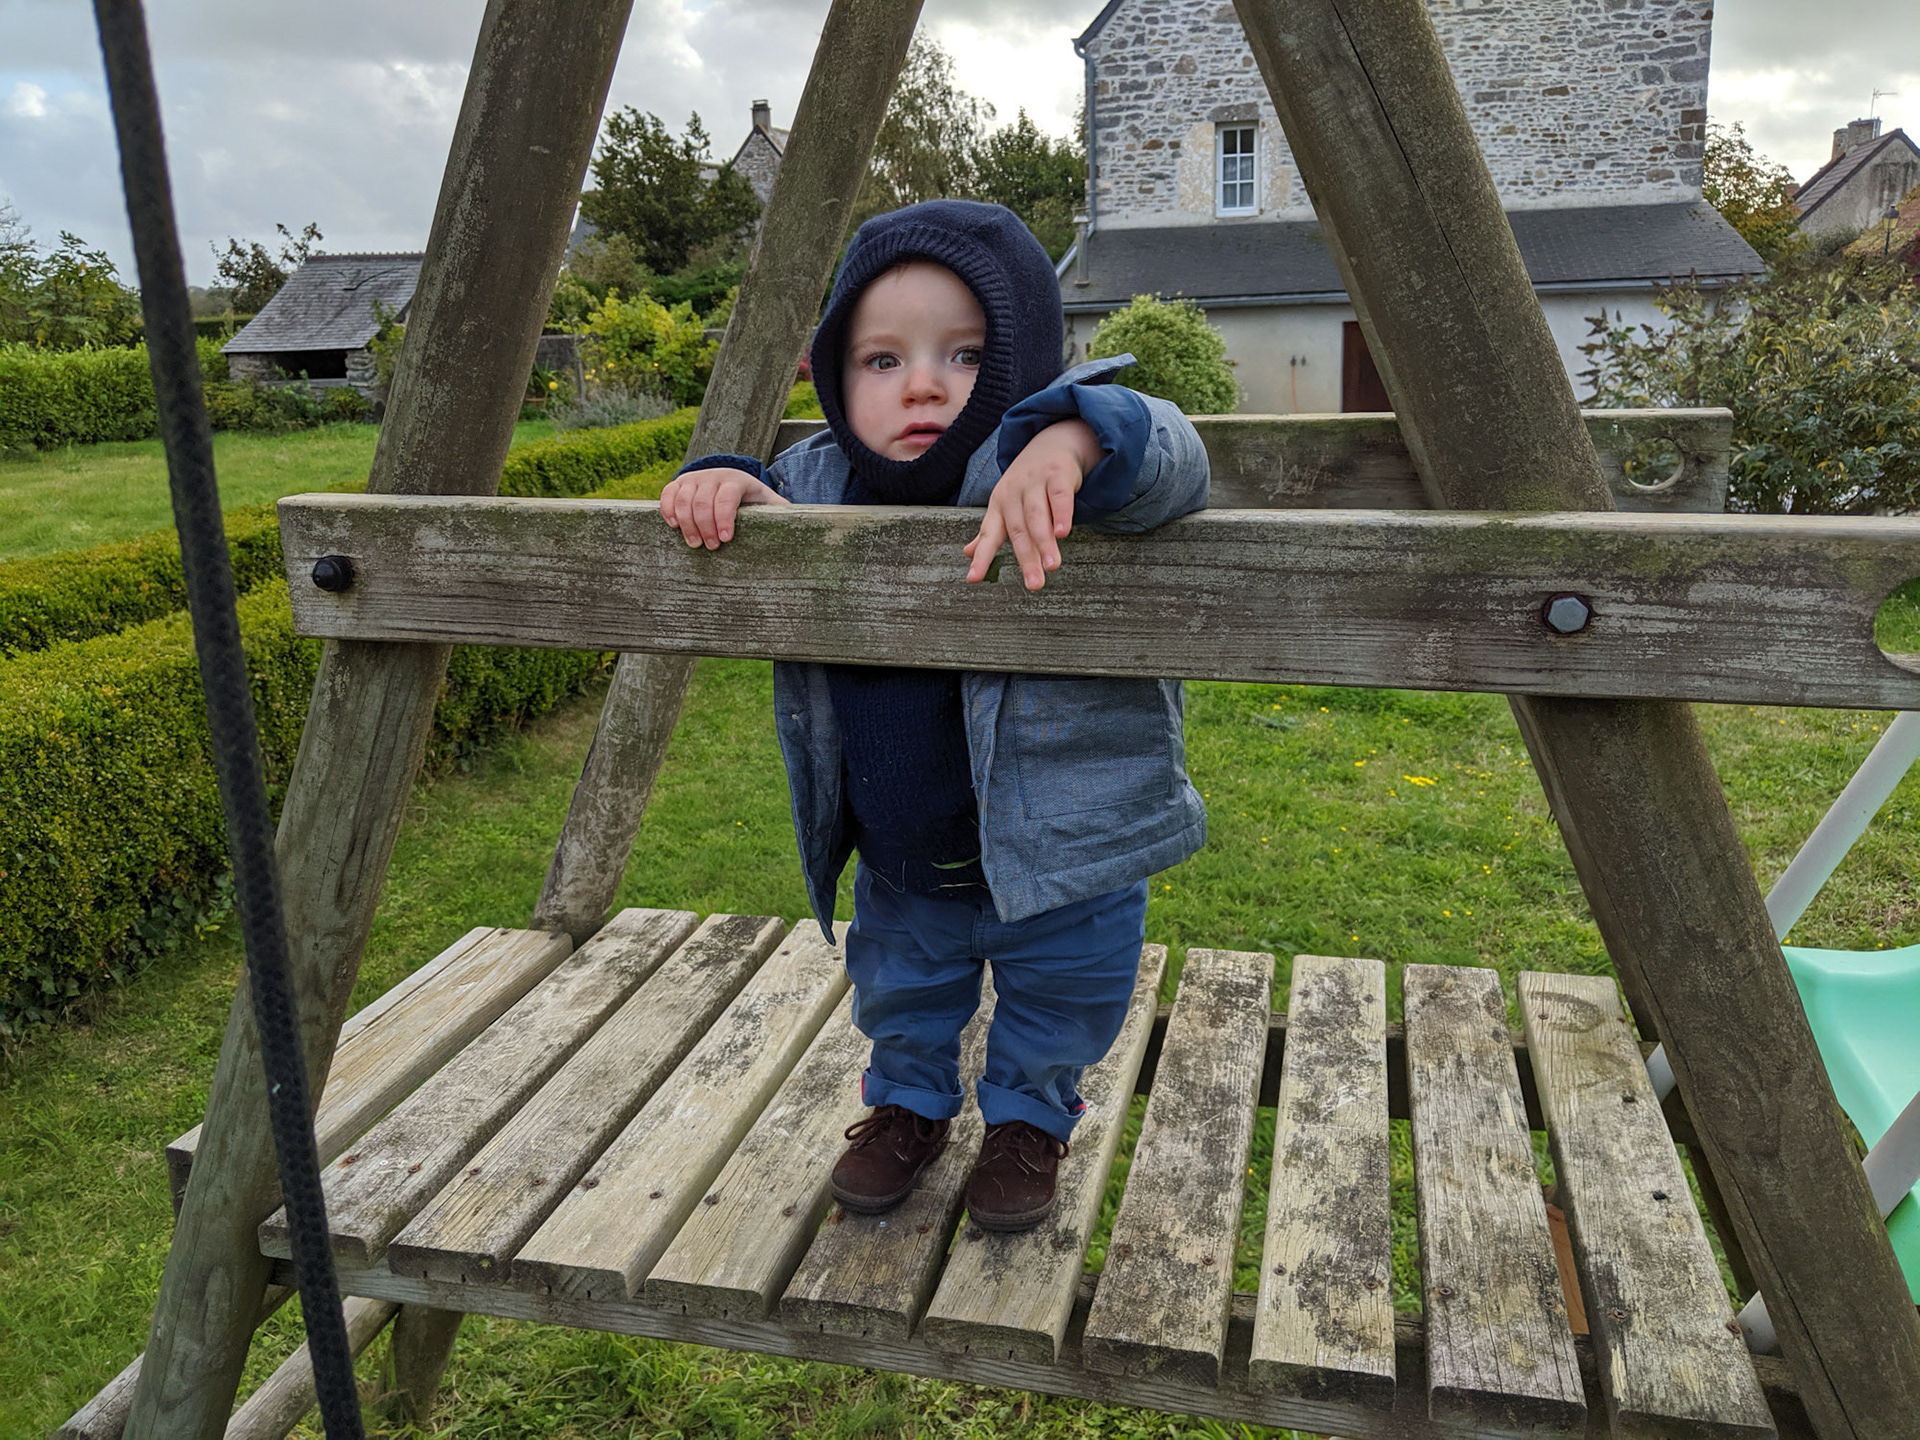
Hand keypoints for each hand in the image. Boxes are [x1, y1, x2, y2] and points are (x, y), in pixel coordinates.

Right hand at [659, 466, 788, 547]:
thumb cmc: (753, 500)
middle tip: (711, 547)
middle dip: (705, 527)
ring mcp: (695, 478)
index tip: (726, 539)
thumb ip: (781, 512)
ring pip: (683, 499)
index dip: (725, 517)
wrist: (731, 482)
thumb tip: (804, 527)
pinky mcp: (680, 483)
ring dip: (687, 524)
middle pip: (703, 501)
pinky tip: (675, 527)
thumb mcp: (769, 503)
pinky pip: (668, 494)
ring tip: (695, 544)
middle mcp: (714, 475)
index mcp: (738, 480)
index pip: (728, 496)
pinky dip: (668, 511)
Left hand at [964, 419, 1101, 590]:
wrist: (1050, 443)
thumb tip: (968, 553)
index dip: (980, 557)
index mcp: (998, 506)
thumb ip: (991, 531)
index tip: (973, 579)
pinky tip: (1063, 533)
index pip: (988, 535)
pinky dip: (1061, 515)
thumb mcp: (1006, 505)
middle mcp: (1013, 494)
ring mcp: (1035, 483)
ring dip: (1045, 542)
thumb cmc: (1027, 484)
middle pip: (1018, 530)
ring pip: (1037, 516)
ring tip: (1052, 567)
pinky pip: (1059, 497)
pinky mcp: (1057, 475)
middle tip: (1034, 585)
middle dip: (1026, 558)